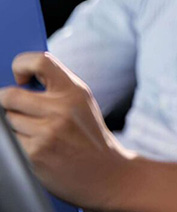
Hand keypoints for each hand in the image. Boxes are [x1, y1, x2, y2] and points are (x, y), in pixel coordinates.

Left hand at [0, 52, 131, 209]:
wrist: (107, 173)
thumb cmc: (89, 137)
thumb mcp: (81, 104)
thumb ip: (56, 89)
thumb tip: (18, 82)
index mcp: (74, 91)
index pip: (40, 62)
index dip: (21, 65)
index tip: (20, 78)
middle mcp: (61, 109)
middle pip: (9, 96)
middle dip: (7, 103)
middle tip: (16, 109)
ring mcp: (48, 132)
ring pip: (6, 121)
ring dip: (13, 127)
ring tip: (34, 133)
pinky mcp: (35, 154)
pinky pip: (9, 142)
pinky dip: (17, 145)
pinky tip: (35, 149)